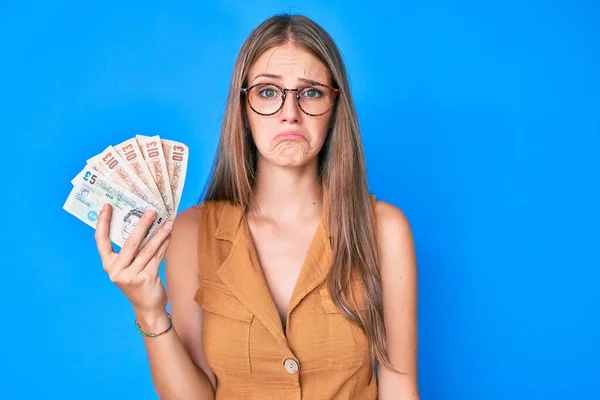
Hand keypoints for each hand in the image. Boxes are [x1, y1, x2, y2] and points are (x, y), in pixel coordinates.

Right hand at [94, 204, 172, 320]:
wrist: (147, 307)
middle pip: (129, 242)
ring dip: (159, 234)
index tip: (107, 206)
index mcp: (108, 265)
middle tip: (150, 211)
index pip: (101, 241)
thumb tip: (142, 223)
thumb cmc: (137, 282)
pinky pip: (157, 257)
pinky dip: (164, 244)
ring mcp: (130, 276)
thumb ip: (130, 250)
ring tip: (167, 222)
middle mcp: (116, 271)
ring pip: (147, 249)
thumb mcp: (128, 267)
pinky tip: (170, 235)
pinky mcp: (146, 279)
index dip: (103, 223)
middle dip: (141, 225)